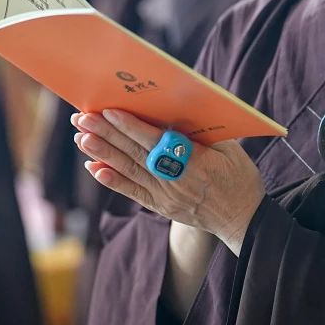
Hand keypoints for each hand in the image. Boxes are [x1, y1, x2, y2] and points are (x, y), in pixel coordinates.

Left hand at [72, 109, 264, 253]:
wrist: (243, 220)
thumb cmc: (237, 176)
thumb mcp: (229, 148)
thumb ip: (201, 130)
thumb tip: (176, 105)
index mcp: (194, 162)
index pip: (155, 141)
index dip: (130, 126)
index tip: (108, 111)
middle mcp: (175, 180)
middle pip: (135, 154)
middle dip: (106, 135)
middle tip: (82, 118)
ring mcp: (165, 196)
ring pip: (128, 171)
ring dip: (102, 153)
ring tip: (81, 138)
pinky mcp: (161, 207)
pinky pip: (132, 192)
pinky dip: (112, 180)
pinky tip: (94, 168)